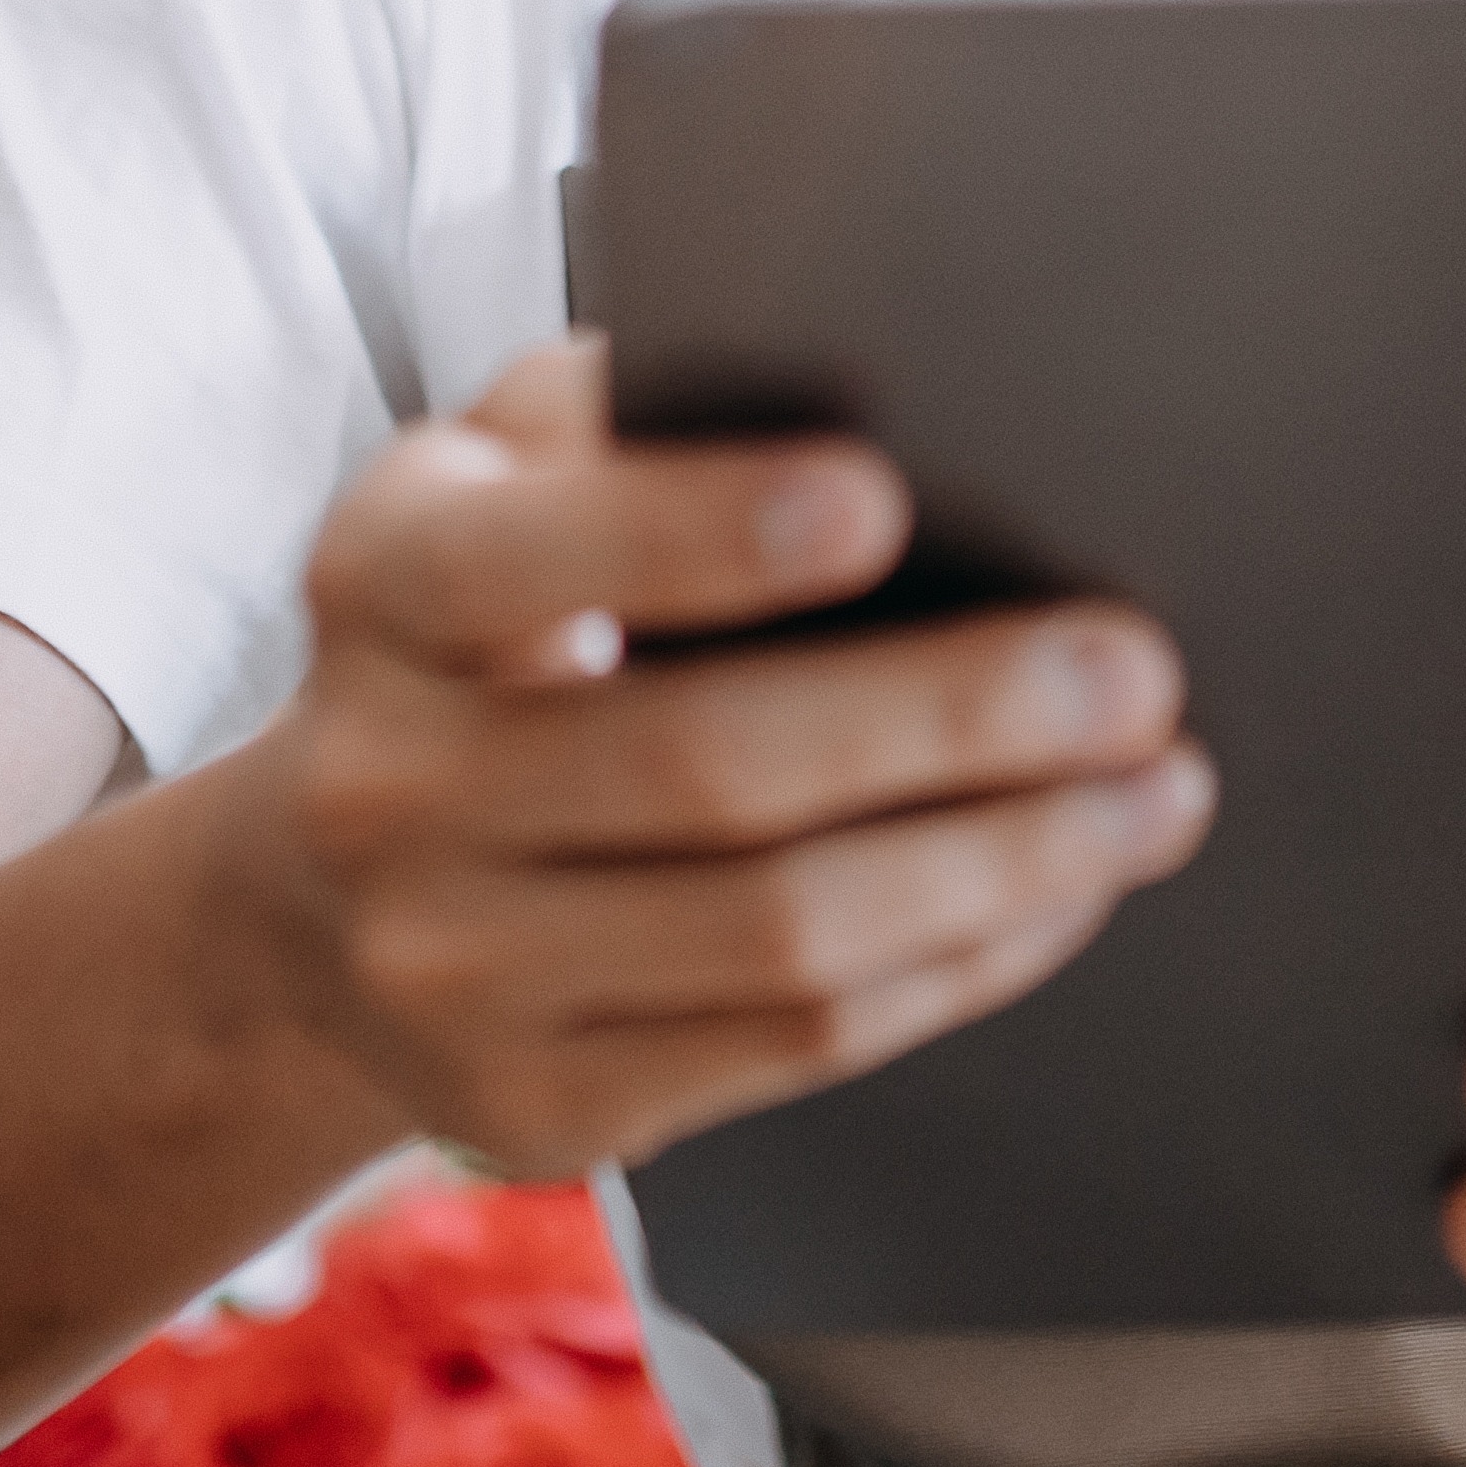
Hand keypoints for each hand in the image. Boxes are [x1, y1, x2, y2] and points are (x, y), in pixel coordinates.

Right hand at [199, 337, 1216, 1173]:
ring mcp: (454, 971)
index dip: (703, 530)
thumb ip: (623, 414)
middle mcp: (387, 787)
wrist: (313, 908)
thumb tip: (867, 361)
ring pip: (777, 933)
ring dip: (1001, 862)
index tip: (884, 498)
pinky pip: (796, 1042)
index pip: (533, 554)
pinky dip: (958, 963)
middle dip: (951, 718)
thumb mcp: (490, 488)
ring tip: (1152, 793)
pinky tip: (1061, 892)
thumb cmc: (476, 638)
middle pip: (704, 763)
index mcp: (380, 586)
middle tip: (1130, 671)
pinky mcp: (543, 1105)